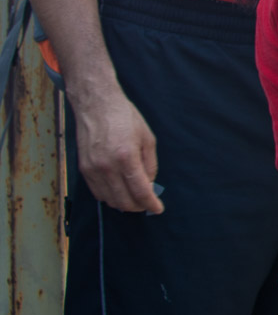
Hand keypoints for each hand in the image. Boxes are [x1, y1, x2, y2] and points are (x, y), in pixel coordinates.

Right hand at [70, 85, 164, 213]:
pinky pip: (97, 192)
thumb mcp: (147, 138)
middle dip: (138, 207)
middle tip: (147, 204)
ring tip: (135, 198)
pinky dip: (110, 197)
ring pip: (109, 200)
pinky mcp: (83, 169)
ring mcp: (93, 170)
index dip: (151, 204)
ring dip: (124, 203)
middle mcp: (107, 167)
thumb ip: (150, 164)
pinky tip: (119, 191)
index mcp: (127, 157)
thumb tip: (149, 185)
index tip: (158, 209)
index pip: (140, 191)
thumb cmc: (125, 118)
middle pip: (124, 201)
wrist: (96, 106)